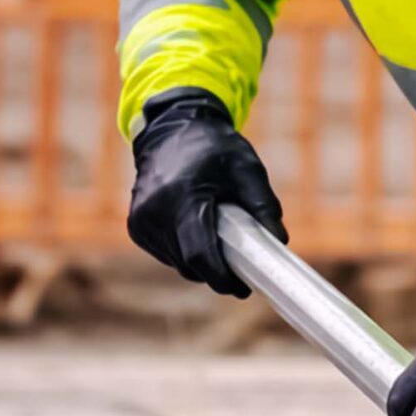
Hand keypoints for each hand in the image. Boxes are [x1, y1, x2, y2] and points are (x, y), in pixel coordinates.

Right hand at [126, 89, 284, 297]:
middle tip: (239, 271)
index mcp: (183, 196)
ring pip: (177, 262)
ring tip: (217, 236)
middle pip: (189, 263)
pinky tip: (194, 229)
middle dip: (216, 272)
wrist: (170, 128)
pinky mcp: (136, 226)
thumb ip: (264, 205)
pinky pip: (166, 253)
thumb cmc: (213, 147)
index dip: (222, 278)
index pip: (200, 254)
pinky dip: (184, 251)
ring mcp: (141, 220)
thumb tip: (279, 242)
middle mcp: (155, 211)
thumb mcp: (247, 169)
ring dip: (200, 261)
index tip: (243, 287)